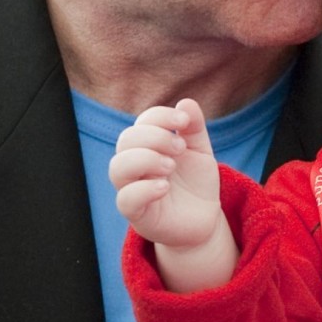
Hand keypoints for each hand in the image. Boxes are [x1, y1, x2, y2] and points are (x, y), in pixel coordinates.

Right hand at [109, 98, 220, 249]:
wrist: (204, 218)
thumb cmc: (196, 181)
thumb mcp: (200, 150)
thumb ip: (194, 127)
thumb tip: (185, 103)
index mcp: (149, 145)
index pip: (143, 121)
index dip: (161, 116)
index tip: (184, 121)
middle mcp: (136, 164)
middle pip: (126, 140)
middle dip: (155, 137)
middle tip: (180, 148)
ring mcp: (133, 189)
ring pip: (117, 167)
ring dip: (145, 159)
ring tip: (171, 166)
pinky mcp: (137, 215)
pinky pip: (125, 200)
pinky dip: (143, 189)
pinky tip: (165, 187)